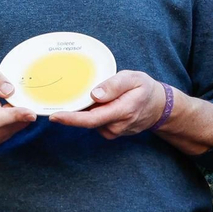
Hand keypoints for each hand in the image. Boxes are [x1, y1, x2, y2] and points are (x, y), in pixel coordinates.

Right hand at [0, 63, 37, 145]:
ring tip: (12, 104)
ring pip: (14, 128)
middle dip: (22, 114)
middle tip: (28, 103)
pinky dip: (17, 122)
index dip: (16, 116)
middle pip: (9, 124)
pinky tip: (11, 112)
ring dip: (20, 117)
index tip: (31, 114)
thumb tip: (10, 91)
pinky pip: (13, 131)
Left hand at [48, 71, 167, 139]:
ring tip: (91, 95)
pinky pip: (94, 122)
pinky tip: (97, 103)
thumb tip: (94, 94)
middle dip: (72, 111)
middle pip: (86, 121)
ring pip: (89, 121)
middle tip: (59, 99)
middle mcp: (116, 126)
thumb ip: (114, 85)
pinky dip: (90, 113)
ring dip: (84, 110)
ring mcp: (113, 132)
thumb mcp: (133, 78)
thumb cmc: (144, 89)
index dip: (71, 119)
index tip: (54, 116)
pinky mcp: (110, 132)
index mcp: (122, 111)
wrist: (158, 107)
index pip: (91, 119)